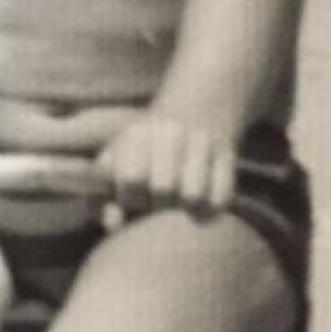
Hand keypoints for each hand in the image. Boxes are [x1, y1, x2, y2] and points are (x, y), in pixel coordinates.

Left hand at [97, 116, 236, 226]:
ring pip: (194, 197)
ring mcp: (202, 143)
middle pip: (163, 189)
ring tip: (179, 201)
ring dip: (185, 209)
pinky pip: (220, 200)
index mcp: (138, 134)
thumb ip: (102, 198)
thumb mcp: (116, 165)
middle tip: (159, 199)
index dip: (131, 197)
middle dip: (158, 204)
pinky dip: (209, 210)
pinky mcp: (228, 155)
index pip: (132, 179)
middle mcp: (171, 133)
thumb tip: (114, 224)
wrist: (195, 107)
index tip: (134, 195)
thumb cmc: (144, 153)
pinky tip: (199, 204)